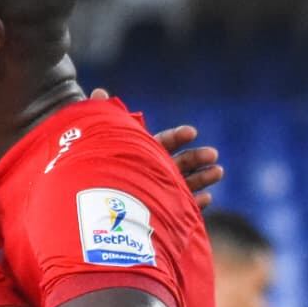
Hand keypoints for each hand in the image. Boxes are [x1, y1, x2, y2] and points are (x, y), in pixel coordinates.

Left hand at [89, 91, 223, 207]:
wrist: (89, 210)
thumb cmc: (93, 171)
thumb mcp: (98, 142)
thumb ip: (102, 118)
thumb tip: (98, 91)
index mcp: (140, 155)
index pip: (163, 142)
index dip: (178, 136)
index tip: (191, 132)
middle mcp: (151, 173)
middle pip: (180, 163)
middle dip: (197, 157)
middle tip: (213, 154)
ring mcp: (158, 194)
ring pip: (186, 184)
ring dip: (203, 177)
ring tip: (218, 171)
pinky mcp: (162, 215)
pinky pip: (182, 209)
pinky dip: (195, 203)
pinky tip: (207, 198)